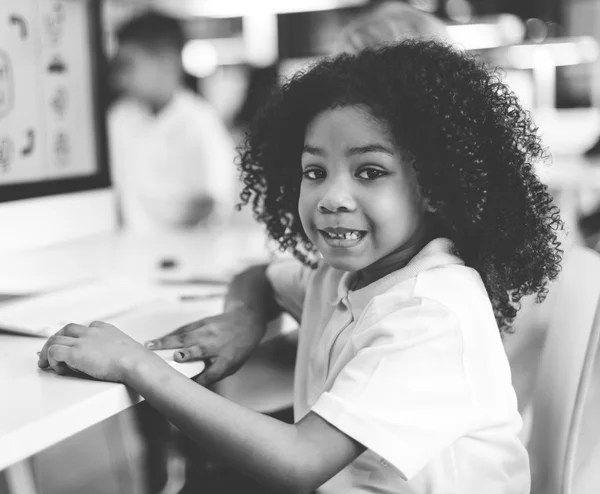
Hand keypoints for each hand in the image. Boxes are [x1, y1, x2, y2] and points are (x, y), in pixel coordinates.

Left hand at [37, 321, 149, 382]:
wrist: (135, 362)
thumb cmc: (135, 360)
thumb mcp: (126, 348)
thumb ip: (116, 349)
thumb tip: (117, 359)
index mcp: (105, 329)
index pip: (84, 327)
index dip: (74, 337)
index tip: (71, 345)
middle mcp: (91, 332)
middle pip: (66, 329)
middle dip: (57, 340)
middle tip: (51, 353)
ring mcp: (82, 341)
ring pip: (55, 339)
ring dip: (48, 351)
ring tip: (46, 363)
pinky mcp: (74, 352)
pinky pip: (53, 352)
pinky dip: (51, 360)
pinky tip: (58, 368)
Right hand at [145, 307, 264, 385]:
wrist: (246, 320)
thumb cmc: (238, 348)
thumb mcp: (233, 365)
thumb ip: (215, 374)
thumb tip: (194, 386)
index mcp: (226, 359)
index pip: (212, 373)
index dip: (201, 380)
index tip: (187, 387)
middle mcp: (216, 344)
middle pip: (200, 349)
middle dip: (187, 354)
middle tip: (174, 358)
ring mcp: (208, 331)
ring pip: (185, 336)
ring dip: (166, 342)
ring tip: (149, 346)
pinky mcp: (202, 322)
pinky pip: (184, 329)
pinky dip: (169, 335)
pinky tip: (157, 340)